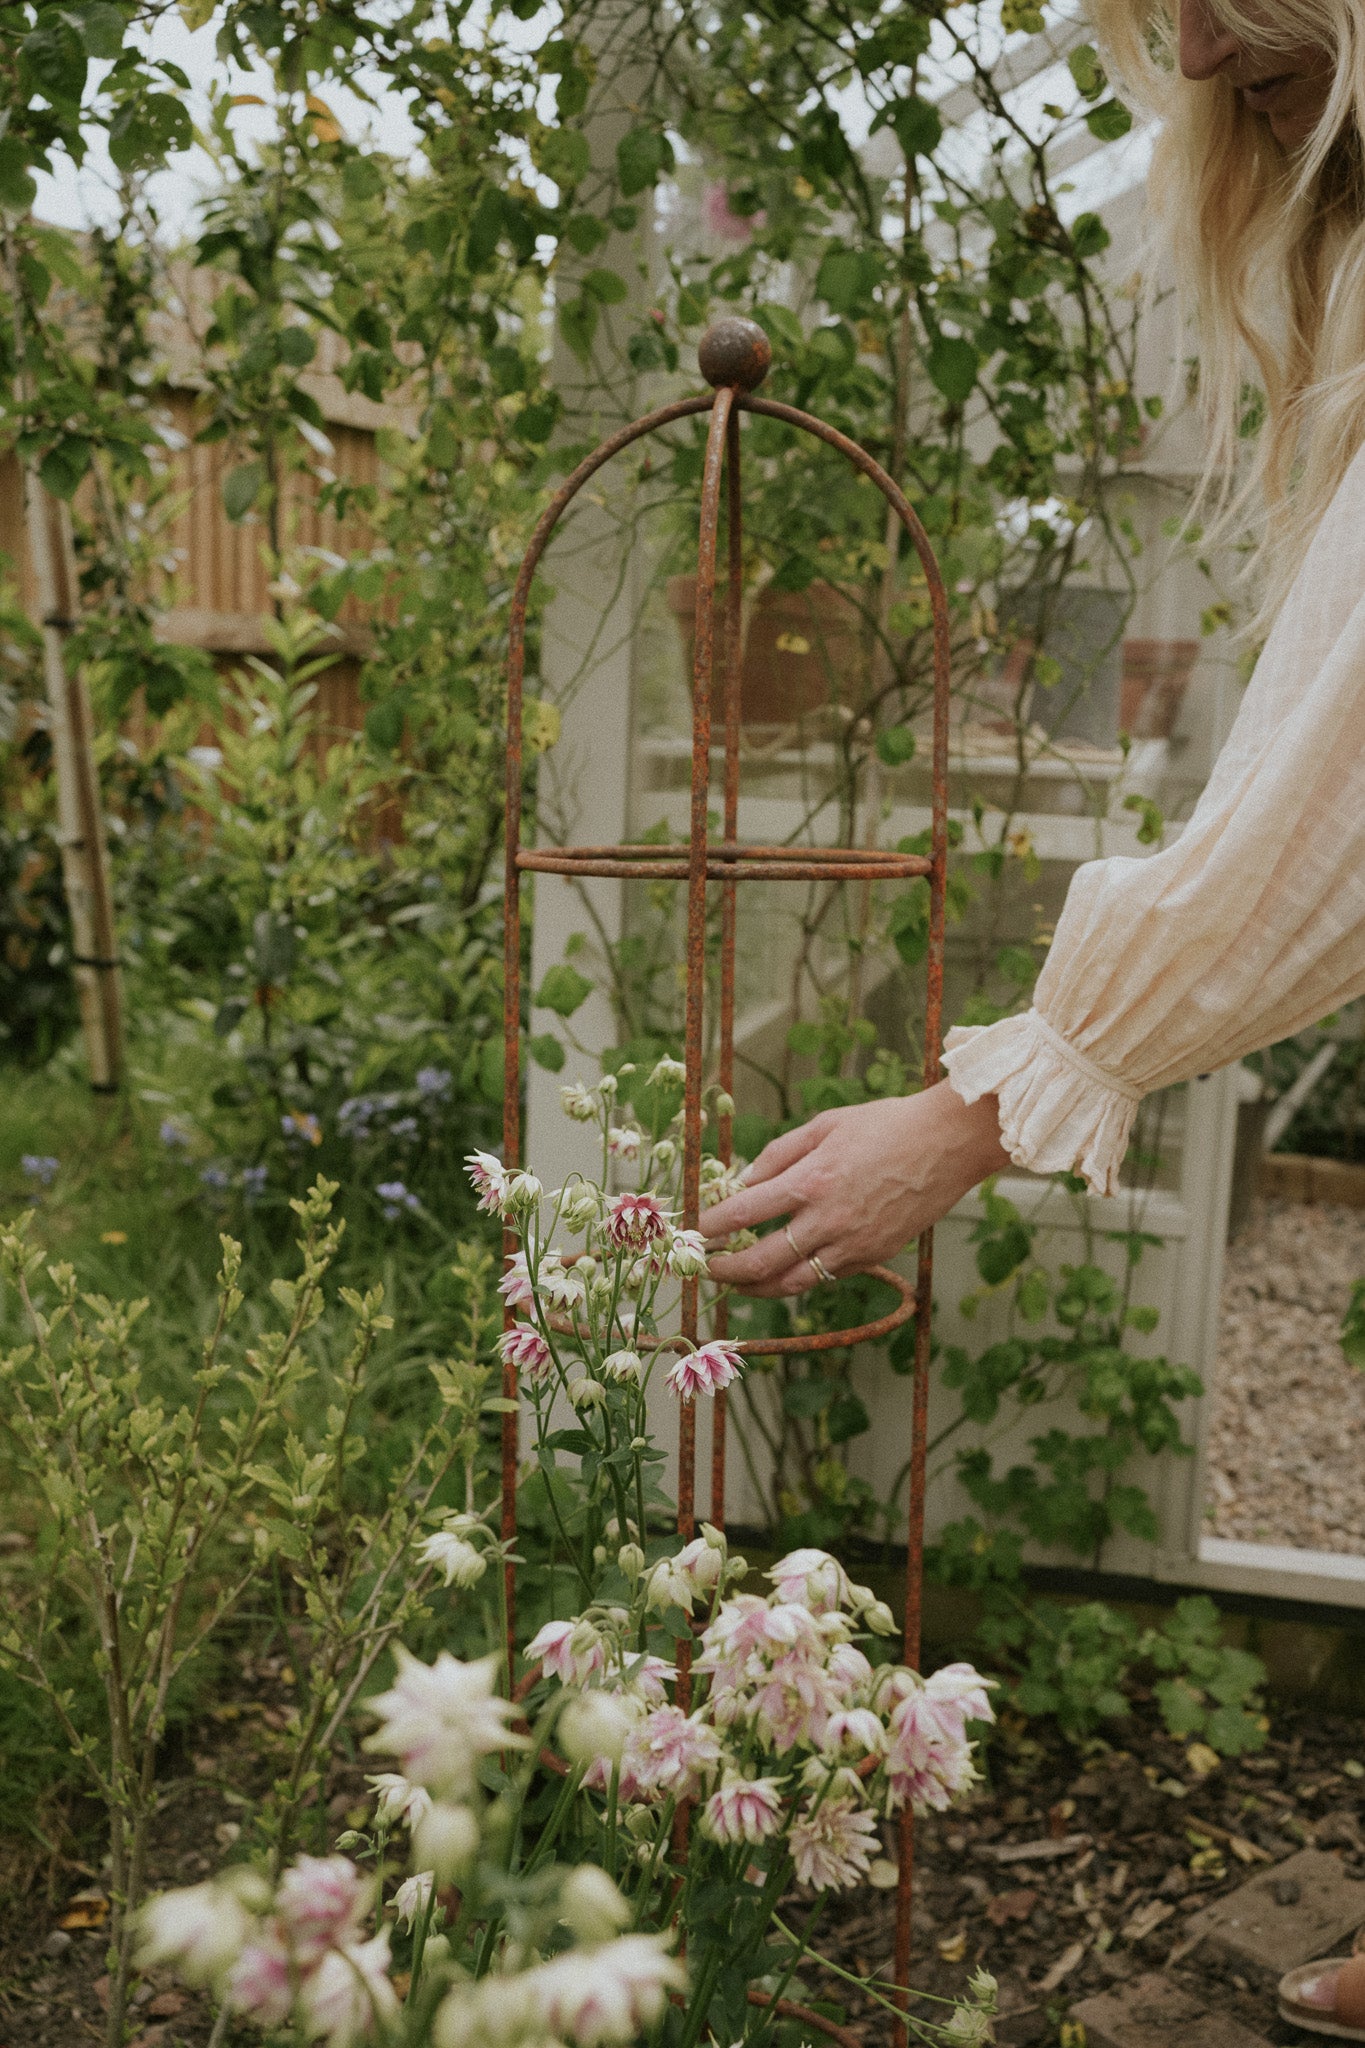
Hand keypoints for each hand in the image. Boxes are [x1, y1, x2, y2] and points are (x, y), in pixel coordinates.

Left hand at [700, 1081, 1009, 1296]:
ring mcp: (853, 1244)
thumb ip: (778, 1155)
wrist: (949, 1144)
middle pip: (760, 1262)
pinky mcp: (874, 1256)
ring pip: (792, 1282)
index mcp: (811, 1180)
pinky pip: (825, 1276)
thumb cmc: (886, 1124)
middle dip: (724, 1270)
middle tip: (704, 1269)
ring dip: (756, 1287)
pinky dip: (798, 1277)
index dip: (711, 1228)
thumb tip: (742, 1182)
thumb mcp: (825, 1125)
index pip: (743, 1214)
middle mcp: (829, 1219)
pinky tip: (784, 1269)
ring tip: (736, 1282)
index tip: (694, 1232)